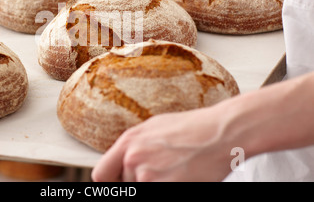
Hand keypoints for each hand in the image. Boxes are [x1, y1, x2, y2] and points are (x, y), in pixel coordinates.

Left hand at [91, 108, 233, 181]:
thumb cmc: (193, 128)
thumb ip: (134, 147)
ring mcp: (148, 176)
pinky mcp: (165, 187)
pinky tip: (182, 177)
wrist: (221, 133)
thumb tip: (124, 162)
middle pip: (126, 185)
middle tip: (162, 171)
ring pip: (143, 188)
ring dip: (157, 184)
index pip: (101, 175)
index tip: (119, 183)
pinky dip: (171, 185)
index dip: (110, 182)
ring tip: (175, 171)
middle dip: (141, 181)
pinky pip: (158, 192)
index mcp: (128, 142)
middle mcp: (133, 159)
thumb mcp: (154, 128)